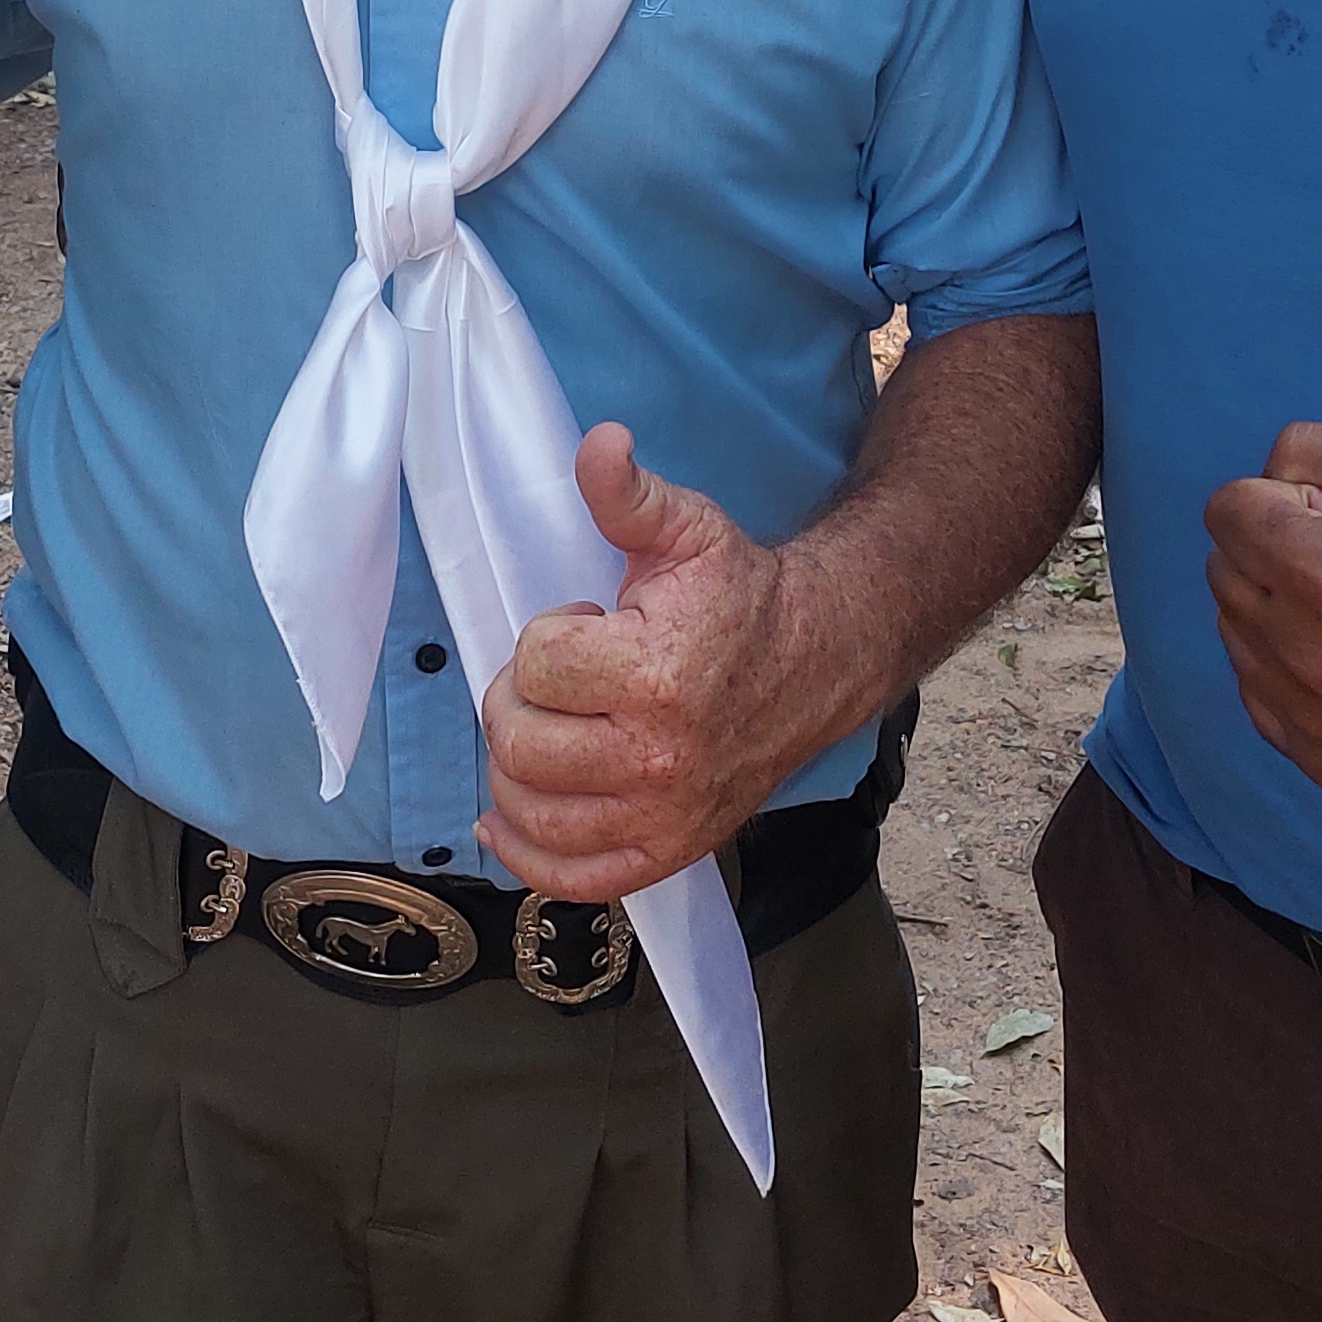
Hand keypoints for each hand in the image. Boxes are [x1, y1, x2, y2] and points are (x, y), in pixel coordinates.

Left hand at [479, 425, 855, 899]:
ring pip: (531, 810)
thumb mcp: (688, 529)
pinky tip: (507, 815)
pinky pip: (569, 877)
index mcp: (657, 674)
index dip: (548, 632)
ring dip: (516, 767)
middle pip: (520, 742)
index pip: (536, 661)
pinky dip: (525, 853)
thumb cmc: (740, 596)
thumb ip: (628, 493)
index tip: (588, 622)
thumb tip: (598, 444)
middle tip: (561, 678)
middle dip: (520, 698)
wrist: (814, 662)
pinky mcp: (667, 851)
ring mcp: (663, 815)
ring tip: (549, 729)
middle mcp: (658, 759)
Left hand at [1204, 424, 1321, 797]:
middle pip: (1225, 573)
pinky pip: (1263, 702)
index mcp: (1318, 576)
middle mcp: (1303, 657)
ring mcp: (1313, 721)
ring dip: (1278, 614)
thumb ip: (1309, 450)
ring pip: (1238, 639)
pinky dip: (1291, 676)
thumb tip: (1258, 488)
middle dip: (1274, 553)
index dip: (1282, 500)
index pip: (1226, 512)